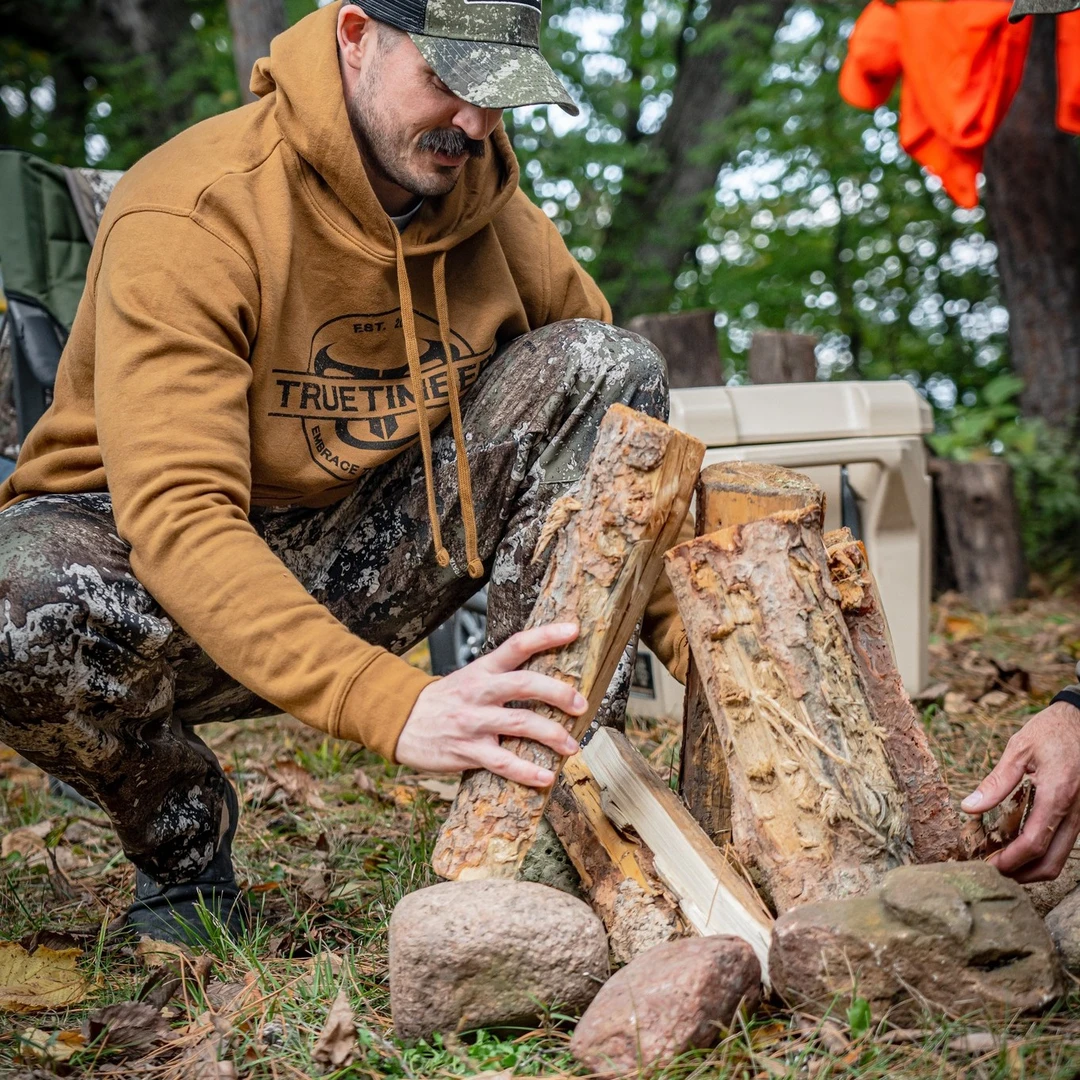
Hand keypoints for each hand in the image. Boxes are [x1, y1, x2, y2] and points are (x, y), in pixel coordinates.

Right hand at [394, 622, 586, 787]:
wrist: (400, 722)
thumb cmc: (442, 700)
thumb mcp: (469, 677)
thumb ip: (501, 677)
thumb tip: (545, 678)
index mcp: (482, 670)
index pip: (516, 645)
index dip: (546, 635)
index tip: (574, 630)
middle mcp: (479, 692)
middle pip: (524, 684)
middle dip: (558, 693)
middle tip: (581, 704)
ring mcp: (473, 722)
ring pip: (519, 724)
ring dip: (552, 734)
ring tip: (571, 745)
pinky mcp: (467, 751)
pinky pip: (503, 762)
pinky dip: (527, 771)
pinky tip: (546, 777)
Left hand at [961, 700, 1079, 881]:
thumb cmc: (1050, 731)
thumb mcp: (1018, 749)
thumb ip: (996, 782)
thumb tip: (969, 808)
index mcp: (1058, 795)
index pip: (1034, 842)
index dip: (1011, 860)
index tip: (989, 866)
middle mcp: (1074, 811)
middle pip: (1051, 861)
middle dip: (1021, 874)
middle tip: (992, 871)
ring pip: (1060, 857)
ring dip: (1031, 867)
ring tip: (1002, 862)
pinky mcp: (1079, 814)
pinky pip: (1063, 843)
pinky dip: (1042, 852)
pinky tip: (1018, 845)